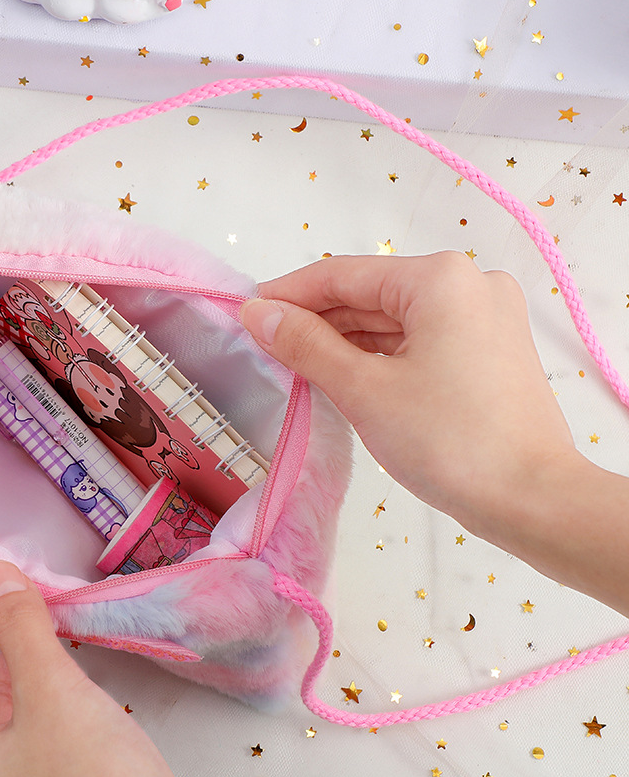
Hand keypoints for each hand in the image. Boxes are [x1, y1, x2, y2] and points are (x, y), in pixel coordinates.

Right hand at [239, 252, 576, 543]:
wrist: (533, 500)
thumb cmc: (447, 440)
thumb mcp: (362, 388)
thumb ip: (305, 344)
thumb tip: (257, 313)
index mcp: (440, 279)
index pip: (343, 275)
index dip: (288, 294)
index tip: (244, 313)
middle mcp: (469, 285)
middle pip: (370, 295)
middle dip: (316, 321)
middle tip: (264, 347)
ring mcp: (485, 318)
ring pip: (395, 320)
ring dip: (345, 341)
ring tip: (296, 366)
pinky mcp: (490, 352)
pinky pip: (420, 341)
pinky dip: (380, 356)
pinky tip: (343, 376)